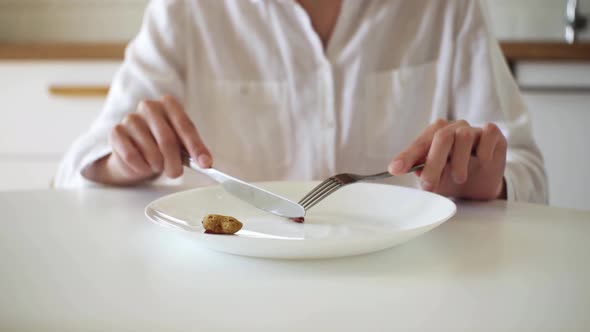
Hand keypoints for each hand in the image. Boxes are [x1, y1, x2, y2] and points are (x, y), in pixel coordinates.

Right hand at [82, 95, 211, 185]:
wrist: (135, 153)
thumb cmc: (162, 145)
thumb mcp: (182, 145)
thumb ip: (194, 151)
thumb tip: (206, 163)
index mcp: (169, 104)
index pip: (185, 126)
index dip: (195, 147)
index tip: (205, 164)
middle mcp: (149, 106)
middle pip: (167, 140)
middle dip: (174, 163)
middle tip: (175, 173)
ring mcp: (131, 118)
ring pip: (150, 151)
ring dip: (157, 166)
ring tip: (157, 165)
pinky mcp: (116, 132)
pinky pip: (132, 156)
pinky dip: (142, 167)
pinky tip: (143, 165)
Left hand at [388, 119, 506, 199]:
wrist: (481, 186)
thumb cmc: (453, 178)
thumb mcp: (435, 179)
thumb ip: (423, 172)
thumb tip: (410, 170)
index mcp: (434, 136)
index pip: (419, 144)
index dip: (407, 156)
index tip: (395, 170)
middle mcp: (452, 129)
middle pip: (441, 138)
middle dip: (433, 163)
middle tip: (429, 185)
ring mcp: (473, 130)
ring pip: (464, 136)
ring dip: (459, 161)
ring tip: (459, 179)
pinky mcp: (493, 134)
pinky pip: (488, 133)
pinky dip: (484, 149)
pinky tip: (482, 161)